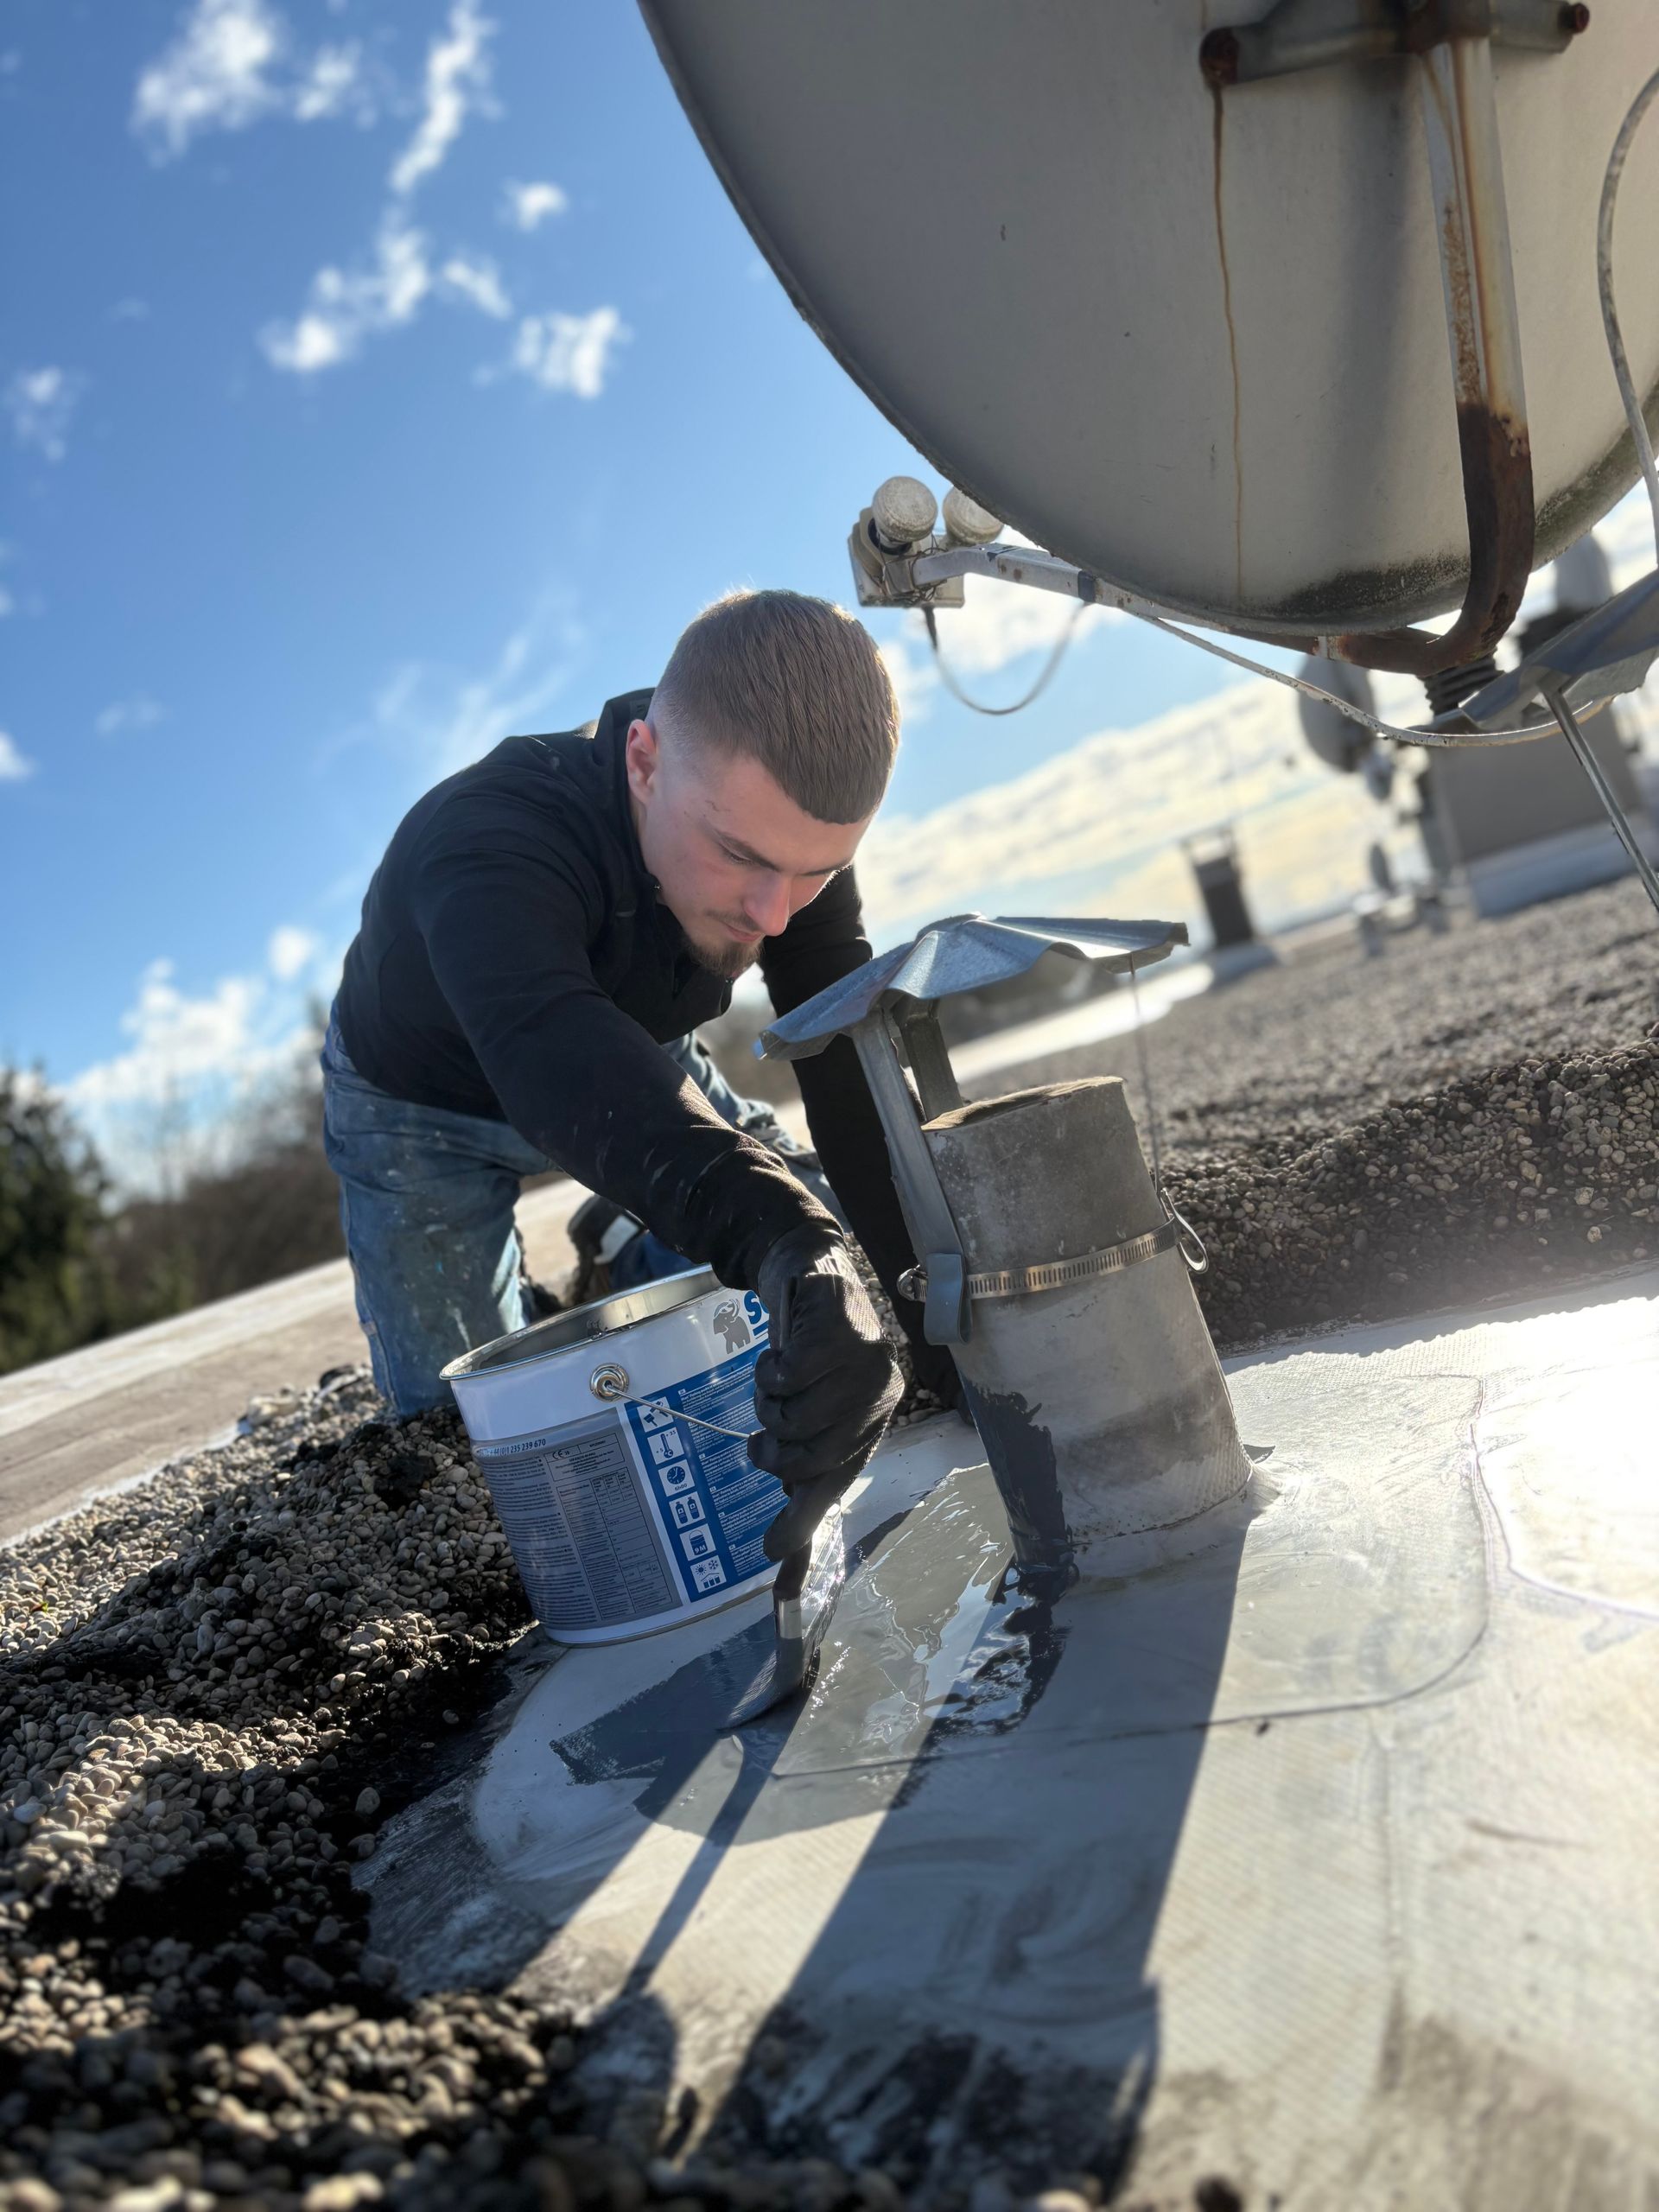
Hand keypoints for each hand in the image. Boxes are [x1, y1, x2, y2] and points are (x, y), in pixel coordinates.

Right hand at [750, 1225, 902, 1559]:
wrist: (806, 1272)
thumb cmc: (805, 1352)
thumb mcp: (805, 1413)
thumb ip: (798, 1476)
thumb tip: (782, 1558)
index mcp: (876, 1421)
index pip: (837, 1484)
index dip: (802, 1522)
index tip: (770, 1556)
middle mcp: (882, 1394)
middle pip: (809, 1457)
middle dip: (772, 1451)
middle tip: (760, 1436)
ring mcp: (867, 1360)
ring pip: (793, 1416)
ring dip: (766, 1401)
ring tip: (776, 1381)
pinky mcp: (843, 1329)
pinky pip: (787, 1376)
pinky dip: (767, 1370)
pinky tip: (777, 1354)